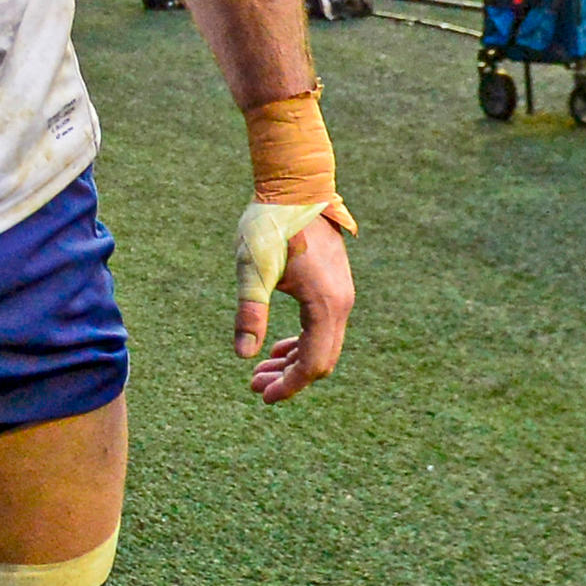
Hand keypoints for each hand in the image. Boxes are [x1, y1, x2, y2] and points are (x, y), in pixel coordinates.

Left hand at [235, 213, 354, 403]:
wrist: (295, 188)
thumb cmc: (270, 226)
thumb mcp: (252, 270)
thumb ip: (249, 313)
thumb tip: (244, 355)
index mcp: (325, 306)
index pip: (313, 363)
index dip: (290, 385)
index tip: (263, 396)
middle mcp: (341, 304)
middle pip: (321, 359)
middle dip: (289, 377)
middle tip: (255, 386)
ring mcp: (341, 295)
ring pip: (322, 343)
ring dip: (293, 361)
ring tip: (260, 371)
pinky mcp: (334, 286)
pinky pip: (322, 327)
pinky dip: (300, 342)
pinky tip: (277, 347)